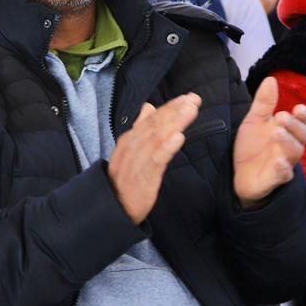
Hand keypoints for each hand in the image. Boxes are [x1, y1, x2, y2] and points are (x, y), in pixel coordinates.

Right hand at [108, 93, 200, 224]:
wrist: (112, 208)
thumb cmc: (125, 179)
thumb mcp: (130, 150)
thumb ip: (140, 128)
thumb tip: (149, 106)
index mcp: (130, 140)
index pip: (152, 119)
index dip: (170, 107)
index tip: (188, 98)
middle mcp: (132, 147)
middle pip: (155, 125)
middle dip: (175, 111)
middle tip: (193, 100)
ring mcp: (136, 162)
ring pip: (157, 138)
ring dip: (174, 123)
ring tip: (190, 111)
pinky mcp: (142, 178)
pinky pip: (155, 161)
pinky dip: (166, 148)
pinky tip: (179, 138)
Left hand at [233, 77, 305, 207]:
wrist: (240, 175)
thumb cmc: (253, 146)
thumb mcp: (255, 121)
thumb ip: (264, 103)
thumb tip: (271, 79)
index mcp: (288, 131)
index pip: (303, 122)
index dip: (304, 116)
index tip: (299, 108)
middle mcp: (290, 147)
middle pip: (301, 136)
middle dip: (294, 125)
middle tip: (281, 116)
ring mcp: (284, 163)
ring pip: (294, 153)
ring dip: (288, 142)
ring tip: (277, 132)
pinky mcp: (275, 179)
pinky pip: (283, 175)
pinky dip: (283, 169)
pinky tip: (279, 162)